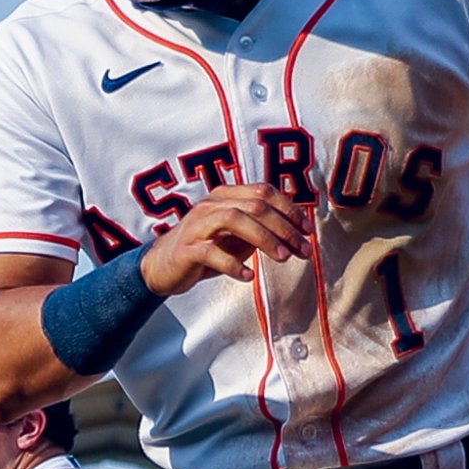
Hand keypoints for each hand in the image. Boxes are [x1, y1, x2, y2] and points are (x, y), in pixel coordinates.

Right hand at [137, 184, 315, 295]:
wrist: (161, 267)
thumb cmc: (204, 250)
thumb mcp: (235, 237)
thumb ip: (259, 230)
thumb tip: (294, 234)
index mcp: (225, 196)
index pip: (263, 192)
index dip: (290, 209)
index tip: (308, 231)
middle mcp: (210, 205)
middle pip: (254, 206)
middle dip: (284, 227)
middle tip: (303, 249)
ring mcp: (196, 225)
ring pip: (234, 219)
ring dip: (264, 239)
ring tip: (282, 258)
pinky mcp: (186, 249)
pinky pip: (211, 252)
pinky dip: (233, 264)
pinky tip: (248, 276)